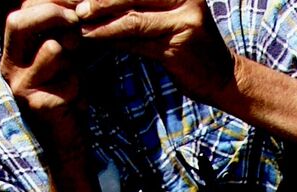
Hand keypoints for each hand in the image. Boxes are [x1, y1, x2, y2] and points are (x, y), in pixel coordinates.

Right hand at [0, 0, 86, 149]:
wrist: (69, 141)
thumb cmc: (68, 97)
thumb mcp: (64, 60)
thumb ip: (62, 36)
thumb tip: (76, 8)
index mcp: (12, 53)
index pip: (19, 13)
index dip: (47, 5)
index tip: (73, 9)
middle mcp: (9, 67)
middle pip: (21, 22)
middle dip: (53, 16)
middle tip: (75, 26)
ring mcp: (20, 86)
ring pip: (53, 49)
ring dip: (74, 63)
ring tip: (73, 83)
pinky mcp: (38, 103)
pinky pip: (70, 79)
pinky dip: (80, 88)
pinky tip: (74, 102)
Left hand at [74, 0, 235, 102]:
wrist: (225, 79)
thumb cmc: (191, 50)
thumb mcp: (168, 21)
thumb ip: (140, 10)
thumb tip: (98, 6)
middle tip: (71, 3)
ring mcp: (183, 20)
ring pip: (132, 15)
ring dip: (100, 19)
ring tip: (77, 22)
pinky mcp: (179, 44)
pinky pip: (138, 39)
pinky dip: (113, 38)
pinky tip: (94, 38)